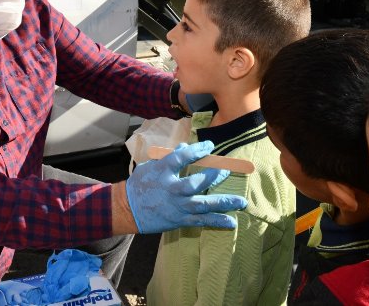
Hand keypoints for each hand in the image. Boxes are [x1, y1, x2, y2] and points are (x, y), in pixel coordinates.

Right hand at [125, 141, 246, 233]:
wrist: (127, 209)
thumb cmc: (139, 184)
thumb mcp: (150, 166)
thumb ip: (169, 157)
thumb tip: (185, 146)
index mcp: (162, 171)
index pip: (181, 158)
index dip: (196, 150)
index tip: (209, 145)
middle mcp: (171, 189)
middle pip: (195, 183)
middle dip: (213, 177)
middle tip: (227, 172)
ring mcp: (176, 206)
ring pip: (203, 204)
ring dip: (223, 202)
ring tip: (241, 202)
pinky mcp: (179, 219)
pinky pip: (200, 221)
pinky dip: (216, 221)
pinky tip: (231, 222)